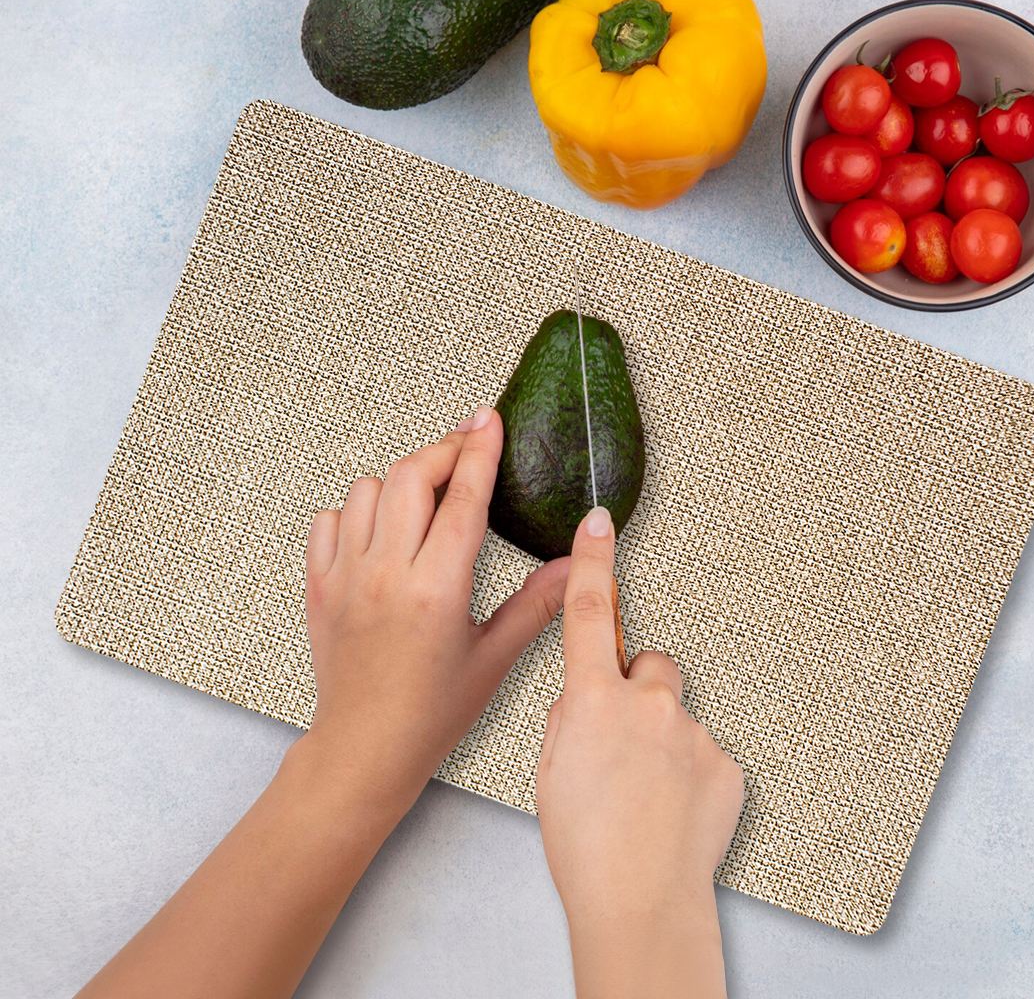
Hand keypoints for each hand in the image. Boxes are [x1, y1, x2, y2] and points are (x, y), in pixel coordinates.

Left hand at [299, 405, 569, 819]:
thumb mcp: (494, 658)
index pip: (463, 499)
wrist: (364, 750)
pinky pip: (328, 521)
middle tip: (467, 449)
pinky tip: (381, 531)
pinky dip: (355, 512)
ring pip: (367, 490)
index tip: (488, 420)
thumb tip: (577, 566)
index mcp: (436, 590)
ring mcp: (346, 578)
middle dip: (443, 450)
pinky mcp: (319, 586)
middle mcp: (386, 575)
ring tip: (426, 499)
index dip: (479, 450)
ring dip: (400, 482)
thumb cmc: (430, 714)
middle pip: (410, 476)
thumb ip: (538, 605)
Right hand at [536, 506, 743, 998]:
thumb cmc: (586, 848)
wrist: (640, 903)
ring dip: (664, 740)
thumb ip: (572, 719)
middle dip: (638, 690)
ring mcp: (693, 732)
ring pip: (678, 716)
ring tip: (647, 797)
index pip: (589, 612)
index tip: (599, 523)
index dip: (593, 562)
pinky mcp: (726, 764)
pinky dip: (691, 775)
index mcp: (594, 701)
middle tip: (624, 745)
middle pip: (649, 666)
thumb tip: (590, 701)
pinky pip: (705, 753)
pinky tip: (674, 813)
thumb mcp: (552, 771)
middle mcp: (648, 704)